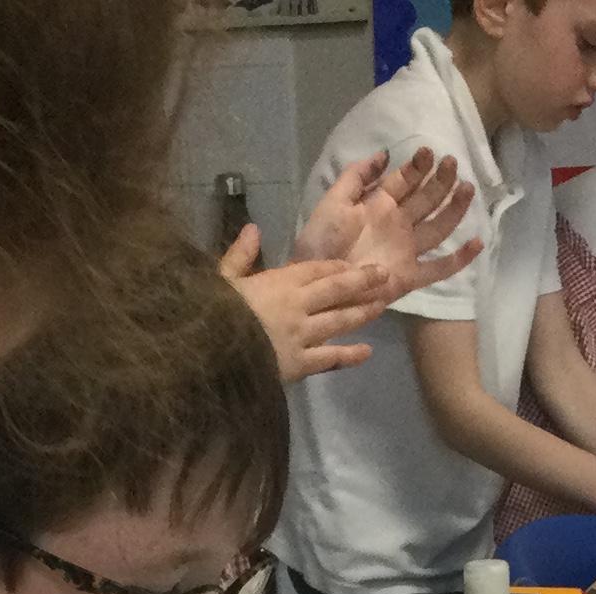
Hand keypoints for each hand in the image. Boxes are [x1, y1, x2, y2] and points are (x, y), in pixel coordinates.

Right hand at [219, 226, 392, 381]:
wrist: (209, 352)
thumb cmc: (212, 313)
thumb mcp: (221, 278)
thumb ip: (240, 255)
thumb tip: (253, 228)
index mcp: (279, 282)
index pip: (314, 269)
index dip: (336, 266)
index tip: (352, 264)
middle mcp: (298, 305)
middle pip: (336, 290)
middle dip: (362, 281)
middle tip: (385, 274)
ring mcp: (302, 335)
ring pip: (339, 321)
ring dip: (362, 312)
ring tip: (382, 305)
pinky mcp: (300, 363)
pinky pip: (330, 359)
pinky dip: (349, 355)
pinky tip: (367, 352)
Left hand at [295, 145, 483, 306]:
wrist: (317, 282)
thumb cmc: (321, 241)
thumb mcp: (334, 201)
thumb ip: (357, 175)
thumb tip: (385, 153)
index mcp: (379, 205)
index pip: (405, 181)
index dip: (417, 167)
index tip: (428, 153)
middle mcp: (398, 225)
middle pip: (426, 200)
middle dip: (440, 181)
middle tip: (451, 163)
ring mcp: (407, 250)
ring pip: (438, 227)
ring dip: (454, 208)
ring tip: (466, 188)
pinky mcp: (410, 276)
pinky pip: (439, 269)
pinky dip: (459, 259)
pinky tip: (478, 243)